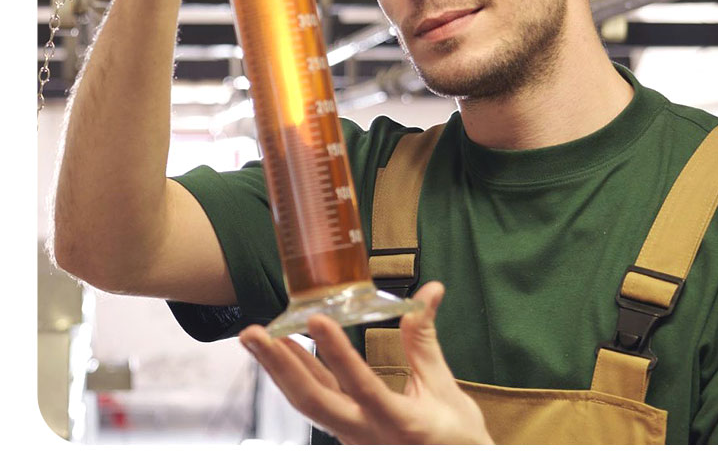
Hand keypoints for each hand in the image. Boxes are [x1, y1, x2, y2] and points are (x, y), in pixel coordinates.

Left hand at [239, 282, 493, 443]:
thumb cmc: (456, 437)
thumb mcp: (444, 388)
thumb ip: (425, 340)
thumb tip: (430, 289)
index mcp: (397, 422)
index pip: (362, 384)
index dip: (338, 352)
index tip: (317, 320)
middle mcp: (365, 435)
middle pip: (313, 402)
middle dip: (279, 366)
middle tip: (253, 334)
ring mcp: (351, 438)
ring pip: (308, 405)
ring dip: (280, 371)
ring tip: (257, 339)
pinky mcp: (347, 434)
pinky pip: (316, 406)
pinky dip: (298, 377)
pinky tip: (286, 355)